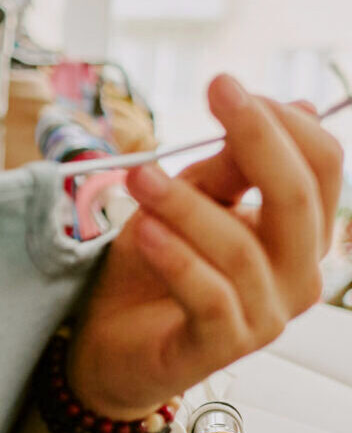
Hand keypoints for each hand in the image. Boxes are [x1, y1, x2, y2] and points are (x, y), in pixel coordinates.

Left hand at [67, 74, 343, 418]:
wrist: (110, 343)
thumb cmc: (154, 266)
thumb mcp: (186, 202)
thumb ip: (226, 167)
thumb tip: (286, 106)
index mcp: (302, 233)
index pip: (322, 168)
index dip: (282, 121)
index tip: (226, 86)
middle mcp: (299, 273)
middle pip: (298, 199)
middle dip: (257, 139)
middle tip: (217, 93)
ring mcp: (267, 315)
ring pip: (242, 248)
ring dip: (187, 206)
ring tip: (139, 176)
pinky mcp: (223, 347)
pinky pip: (209, 297)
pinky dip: (177, 261)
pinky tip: (147, 233)